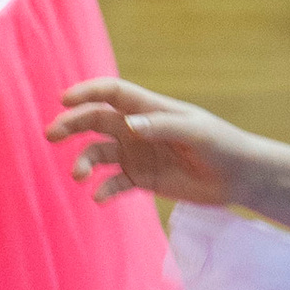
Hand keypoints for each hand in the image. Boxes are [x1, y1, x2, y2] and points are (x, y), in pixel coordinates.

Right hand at [49, 75, 254, 211]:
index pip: (112, 93)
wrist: (238, 176)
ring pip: (99, 153)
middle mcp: (137, 129)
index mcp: (149, 108)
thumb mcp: (195, 133)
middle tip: (51, 134)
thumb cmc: (221, 144)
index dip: (87, 92)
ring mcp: (137, 154)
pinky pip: (114, 182)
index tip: (64, 100)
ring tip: (79, 175)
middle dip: (72, 124)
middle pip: (96, 120)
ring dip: (84, 161)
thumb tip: (128, 125)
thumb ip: (162, 127)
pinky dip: (103, 189)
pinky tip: (99, 197)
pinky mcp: (142, 179)